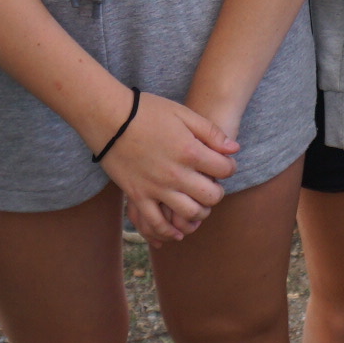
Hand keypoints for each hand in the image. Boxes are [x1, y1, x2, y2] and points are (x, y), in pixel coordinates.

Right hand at [96, 89, 238, 243]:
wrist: (109, 117)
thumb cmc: (147, 111)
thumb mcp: (183, 113)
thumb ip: (211, 132)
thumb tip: (234, 149)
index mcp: (190, 151)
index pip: (224, 170)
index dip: (229, 168)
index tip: (225, 165)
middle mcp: (176, 174)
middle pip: (211, 196)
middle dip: (217, 193)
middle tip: (213, 186)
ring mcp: (157, 188)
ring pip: (189, 213)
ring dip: (200, 213)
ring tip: (199, 205)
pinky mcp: (138, 196)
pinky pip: (157, 222)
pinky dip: (169, 231)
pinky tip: (177, 230)